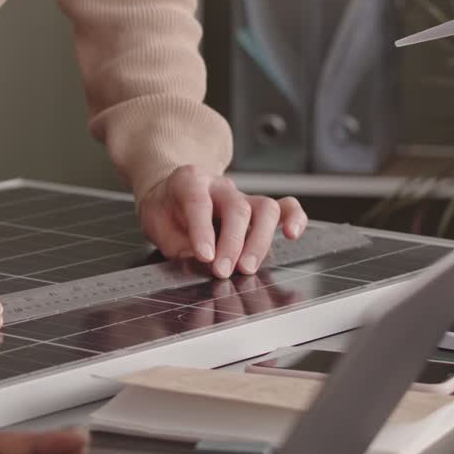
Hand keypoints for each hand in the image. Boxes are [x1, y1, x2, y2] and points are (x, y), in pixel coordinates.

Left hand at [139, 166, 306, 278]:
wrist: (171, 195)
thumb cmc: (165, 211)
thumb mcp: (158, 227)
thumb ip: (177, 246)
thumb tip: (199, 266)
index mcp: (189, 182)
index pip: (200, 203)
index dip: (203, 232)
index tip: (204, 257)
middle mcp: (220, 186)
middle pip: (236, 209)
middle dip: (232, 244)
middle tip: (223, 272)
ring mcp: (243, 195)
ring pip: (265, 209)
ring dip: (259, 242)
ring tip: (247, 268)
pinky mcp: (259, 207)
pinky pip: (286, 206)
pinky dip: (295, 219)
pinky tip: (291, 236)